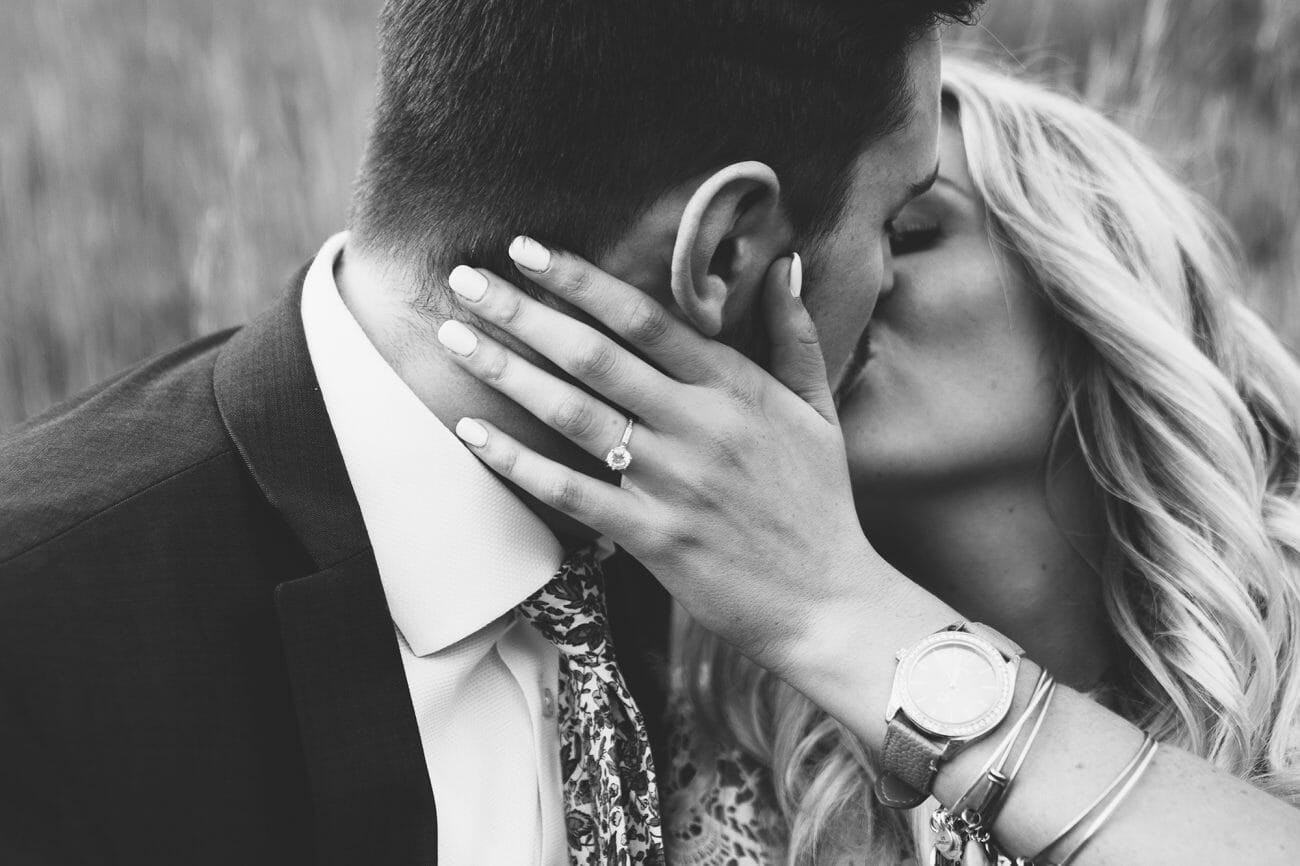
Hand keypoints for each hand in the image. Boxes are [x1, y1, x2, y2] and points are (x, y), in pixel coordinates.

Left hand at [437, 238, 894, 675]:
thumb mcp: (818, 412)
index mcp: (736, 389)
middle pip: (595, 355)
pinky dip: (518, 462)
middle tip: (466, 279)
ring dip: (508, 372)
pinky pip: (571, 492)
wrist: (828, 602)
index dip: (581, 280)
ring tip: (455, 339)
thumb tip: (786, 264)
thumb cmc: (818, 504)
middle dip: (524, 311)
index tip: (528, 250)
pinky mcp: (653, 537)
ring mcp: (673, 483)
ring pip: (574, 414)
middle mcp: (699, 427)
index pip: (645, 318)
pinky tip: (472, 433)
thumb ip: (796, 335)